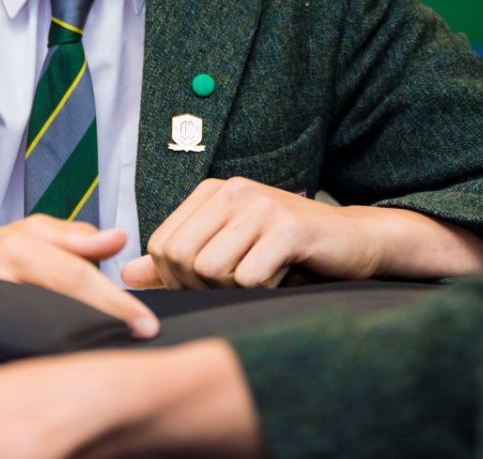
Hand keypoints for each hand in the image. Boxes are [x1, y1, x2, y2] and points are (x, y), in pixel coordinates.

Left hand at [120, 178, 482, 289]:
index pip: (161, 246)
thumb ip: (178, 263)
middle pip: (181, 259)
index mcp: (211, 192)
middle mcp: (232, 190)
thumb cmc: (289, 253)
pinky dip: (264, 290)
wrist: (355, 243)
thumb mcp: (230, 254)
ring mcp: (261, 204)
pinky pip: (250, 277)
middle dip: (203, 288)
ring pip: (212, 270)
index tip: (211, 285)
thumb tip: (127, 274)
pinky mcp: (289, 226)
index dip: (177, 279)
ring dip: (235, 290)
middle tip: (240, 286)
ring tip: (263, 277)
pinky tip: (285, 275)